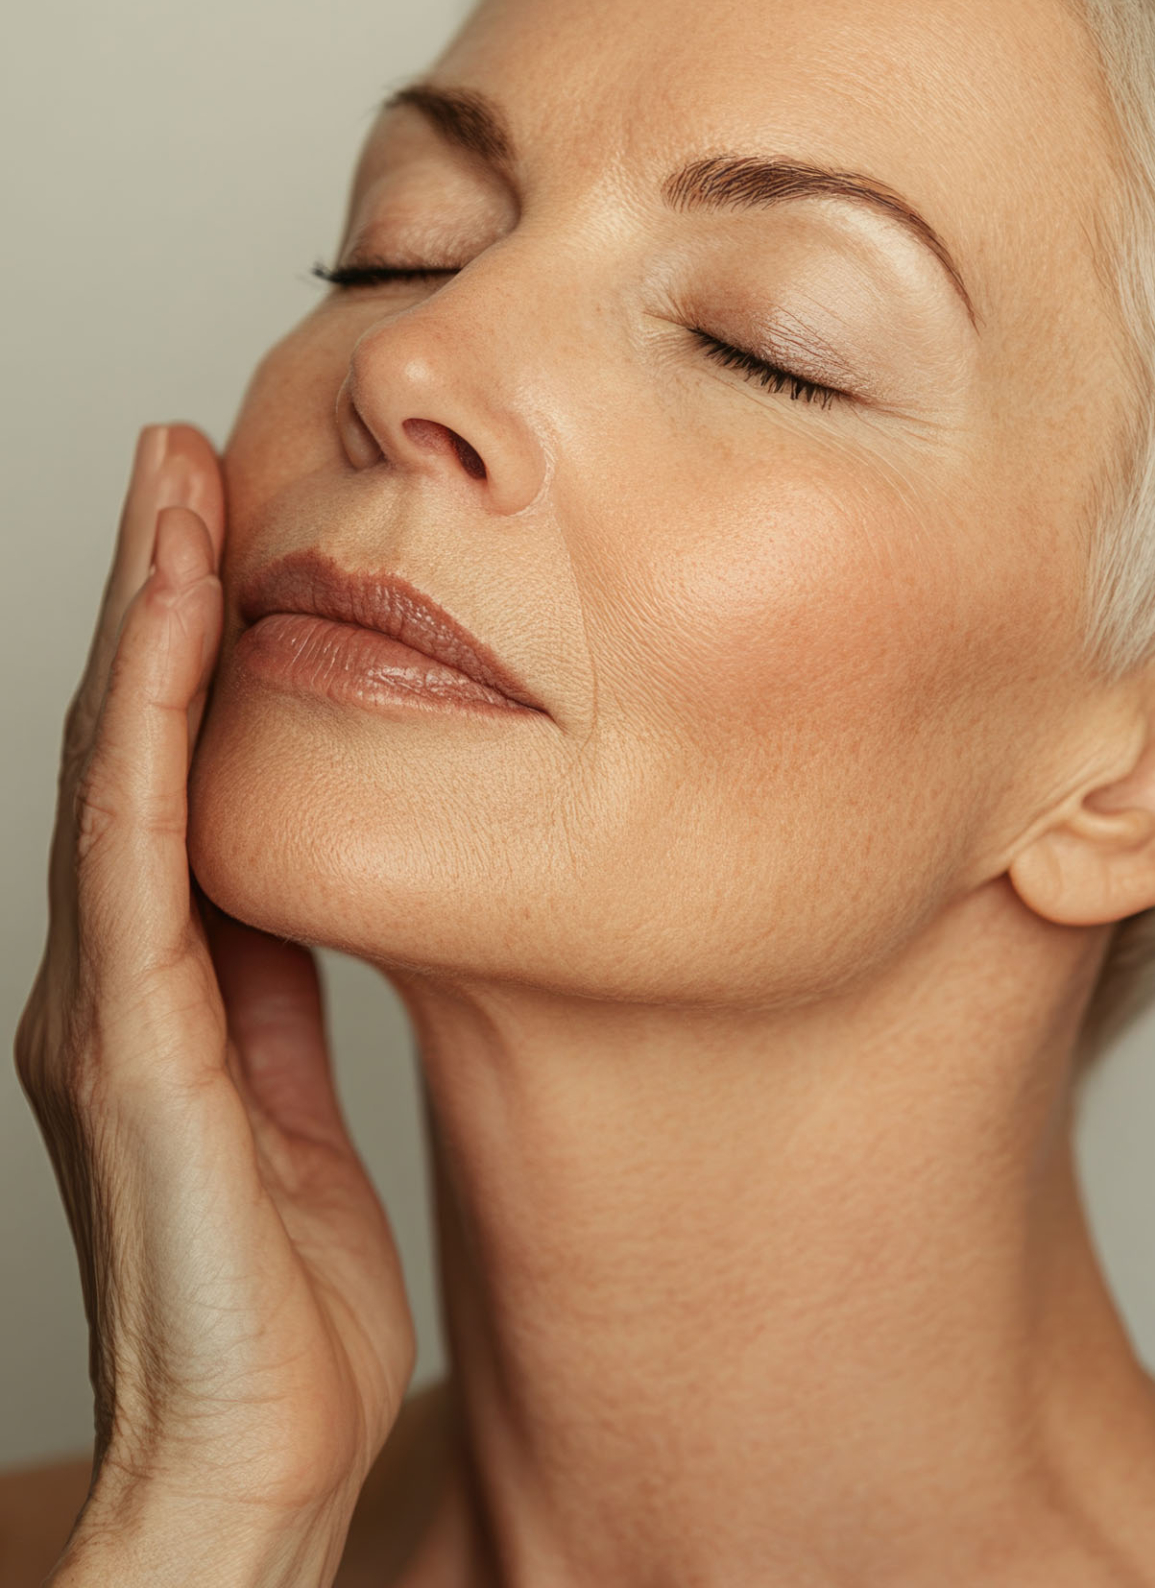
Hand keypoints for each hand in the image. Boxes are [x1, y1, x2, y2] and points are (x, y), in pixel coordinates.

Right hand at [15, 426, 414, 1585]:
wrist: (259, 1451)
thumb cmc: (286, 1298)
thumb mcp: (292, 1098)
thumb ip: (273, 989)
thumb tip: (296, 877)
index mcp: (152, 990)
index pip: (160, 776)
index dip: (178, 645)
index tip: (212, 523)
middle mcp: (108, 981)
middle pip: (124, 745)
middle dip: (149, 594)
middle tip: (178, 455)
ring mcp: (106, 1012)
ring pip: (119, 773)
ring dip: (142, 625)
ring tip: (171, 492)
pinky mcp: (139, 1055)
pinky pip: (143, 859)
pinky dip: (154, 733)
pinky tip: (177, 637)